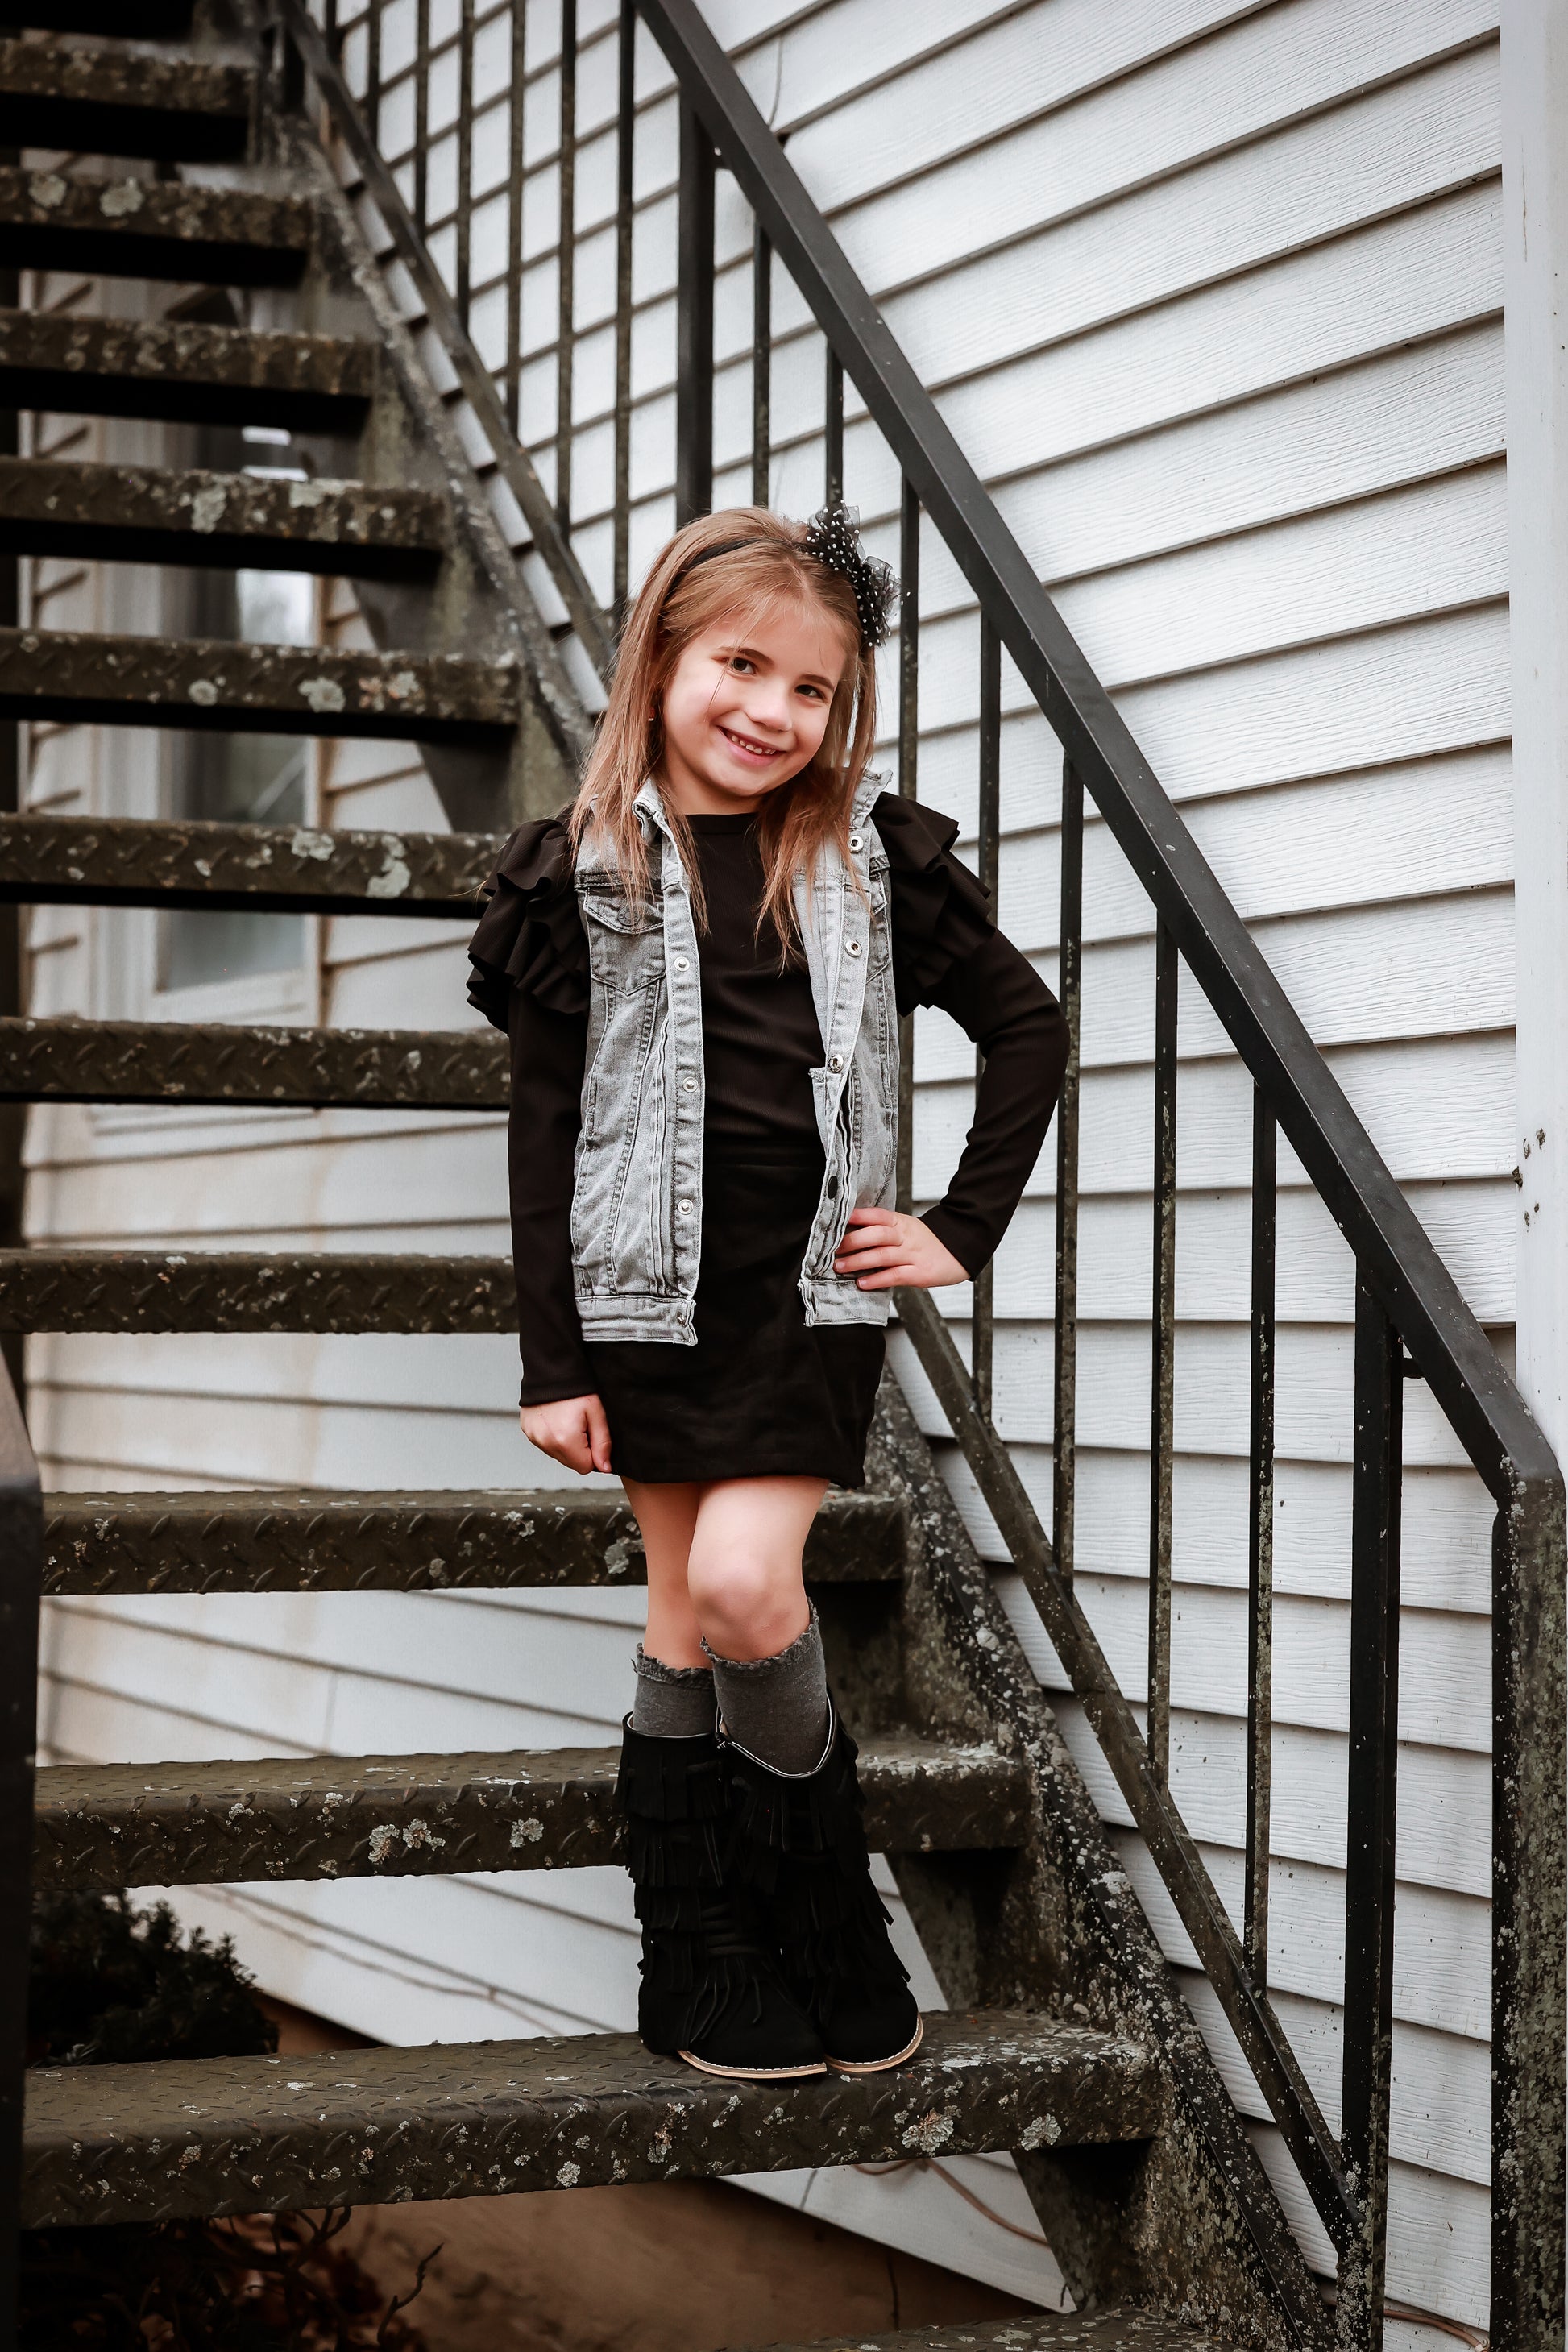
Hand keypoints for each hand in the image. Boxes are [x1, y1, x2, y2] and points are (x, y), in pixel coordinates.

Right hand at [520, 1393, 611, 1474]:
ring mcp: (534, 1437)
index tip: (592, 1434)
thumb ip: (602, 1443)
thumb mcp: (596, 1413)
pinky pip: (545, 1444)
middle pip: (570, 1463)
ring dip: (565, 1444)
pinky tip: (556, 1420)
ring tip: (568, 1420)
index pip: (585, 1467)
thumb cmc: (576, 1388)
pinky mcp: (527, 1431)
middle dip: (579, 1450)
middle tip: (581, 1425)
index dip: (593, 1453)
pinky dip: (553, 1437)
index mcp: (565, 1440)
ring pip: (557, 1455)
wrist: (551, 1368)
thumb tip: (604, 1467)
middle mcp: (546, 1442)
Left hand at [833, 1205, 967, 1291]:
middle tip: (833, 1249)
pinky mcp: (920, 1273)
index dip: (858, 1216)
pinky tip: (862, 1283)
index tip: (838, 1219)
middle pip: (877, 1235)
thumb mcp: (907, 1229)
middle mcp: (906, 1236)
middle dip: (852, 1241)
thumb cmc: (927, 1241)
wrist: (960, 1251)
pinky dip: (877, 1280)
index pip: (877, 1215)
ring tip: (840, 1267)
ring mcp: (913, 1255)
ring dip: (858, 1261)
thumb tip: (850, 1234)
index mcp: (901, 1223)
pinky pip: (895, 1276)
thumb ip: (883, 1231)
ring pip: (882, 1256)